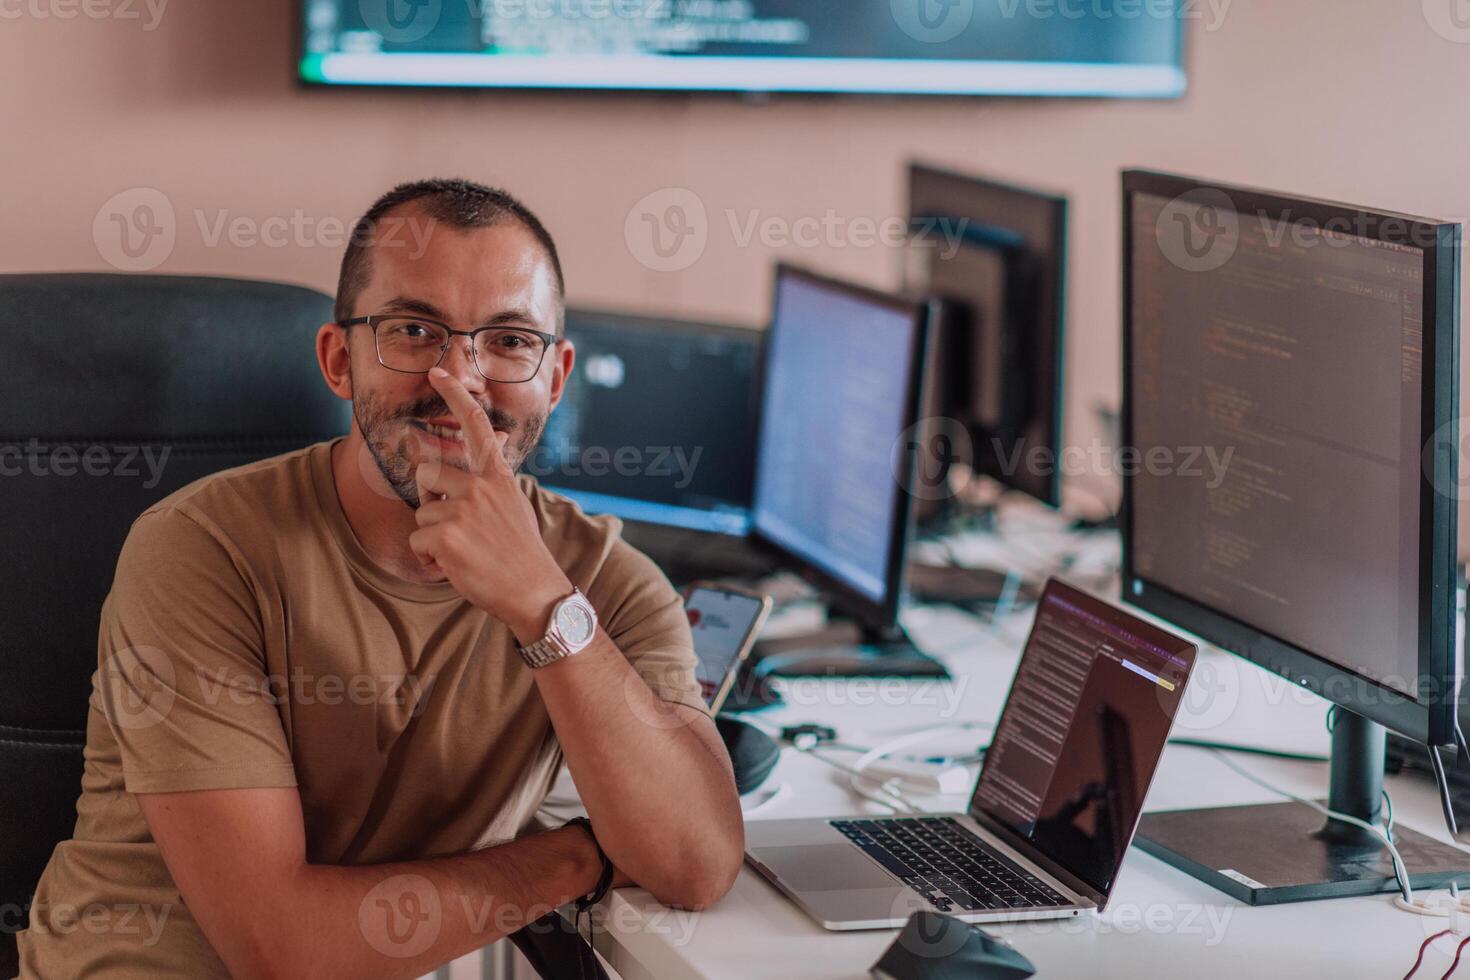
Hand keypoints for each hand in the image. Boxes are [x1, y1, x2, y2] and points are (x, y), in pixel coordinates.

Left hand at [409, 368, 572, 636]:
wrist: (535, 590)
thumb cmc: (521, 551)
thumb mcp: (514, 505)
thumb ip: (490, 484)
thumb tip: (467, 464)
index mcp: (498, 475)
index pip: (475, 425)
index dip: (455, 394)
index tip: (437, 372)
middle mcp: (481, 485)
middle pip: (426, 473)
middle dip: (430, 498)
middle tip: (454, 524)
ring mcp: (463, 509)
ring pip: (421, 510)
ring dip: (433, 534)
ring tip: (463, 550)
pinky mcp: (446, 535)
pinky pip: (417, 539)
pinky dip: (430, 557)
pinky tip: (456, 565)